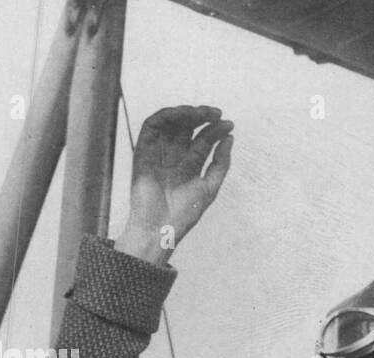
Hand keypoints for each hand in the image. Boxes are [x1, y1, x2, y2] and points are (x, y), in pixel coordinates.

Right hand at [116, 105, 232, 263]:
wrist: (161, 228)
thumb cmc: (184, 214)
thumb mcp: (210, 187)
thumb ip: (220, 163)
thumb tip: (230, 138)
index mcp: (189, 167)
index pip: (202, 142)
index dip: (215, 131)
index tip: (229, 124)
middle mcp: (173, 158)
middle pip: (186, 129)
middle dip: (201, 117)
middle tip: (215, 113)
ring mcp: (158, 154)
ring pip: (170, 125)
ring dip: (185, 114)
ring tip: (201, 112)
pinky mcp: (142, 152)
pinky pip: (151, 128)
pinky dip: (164, 116)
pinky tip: (180, 114)